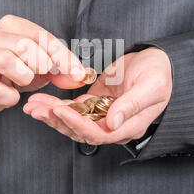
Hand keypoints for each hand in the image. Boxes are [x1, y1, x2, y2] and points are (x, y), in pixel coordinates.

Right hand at [0, 15, 86, 117]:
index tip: (79, 74)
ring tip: (24, 82)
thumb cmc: (12, 71)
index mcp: (12, 25)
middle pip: (25, 45)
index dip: (63, 57)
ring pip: (8, 61)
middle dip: (42, 64)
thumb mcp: (39, 67)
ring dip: (24, 77)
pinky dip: (10, 97)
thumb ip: (60, 70)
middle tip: (46, 74)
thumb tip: (80, 77)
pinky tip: (11, 96)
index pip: (42, 37)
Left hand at [23, 48, 171, 144]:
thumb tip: (113, 123)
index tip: (58, 111)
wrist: (159, 61)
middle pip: (80, 130)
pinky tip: (43, 100)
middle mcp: (113, 125)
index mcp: (128, 126)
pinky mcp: (96, 102)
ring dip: (52, 114)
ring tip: (33, 106)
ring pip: (73, 120)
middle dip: (56, 120)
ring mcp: (103, 115)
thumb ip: (132, 106)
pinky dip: (58, 105)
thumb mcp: (151, 87)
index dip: (76, 124)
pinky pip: (74, 107)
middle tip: (36, 109)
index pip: (97, 133)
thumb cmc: (160, 73)